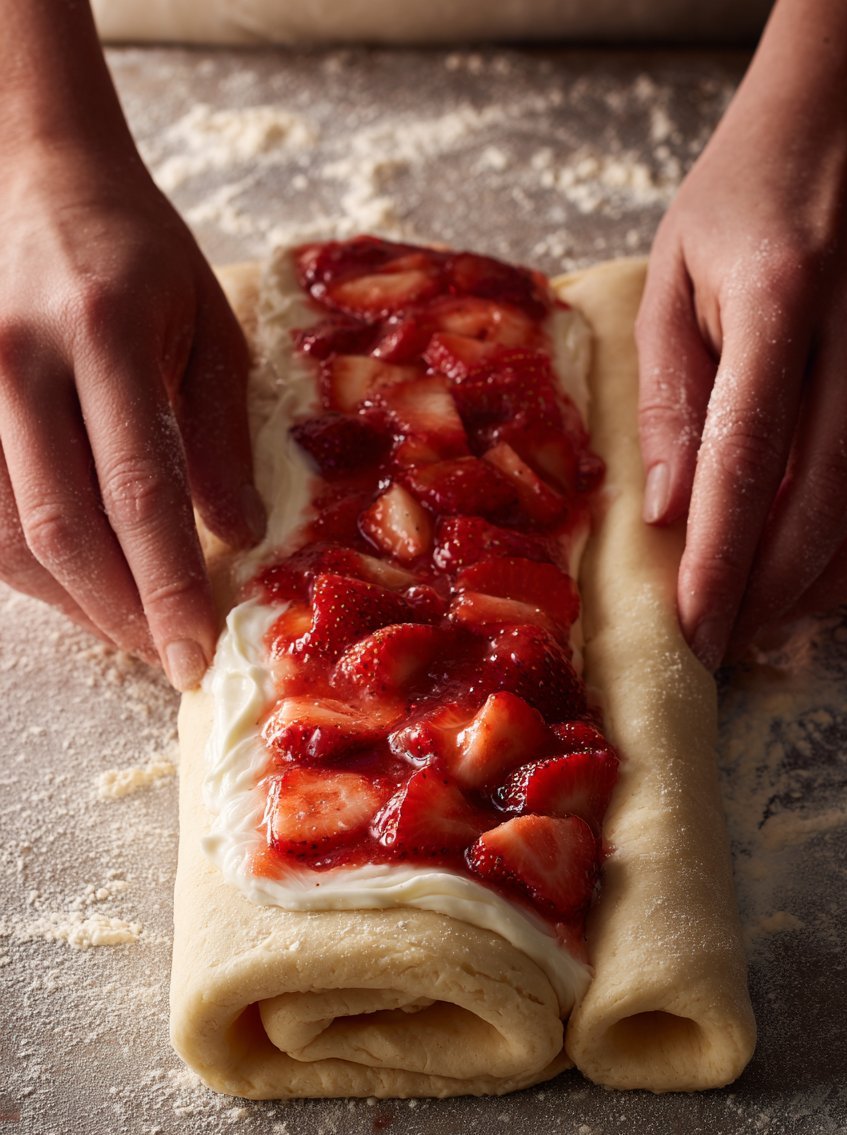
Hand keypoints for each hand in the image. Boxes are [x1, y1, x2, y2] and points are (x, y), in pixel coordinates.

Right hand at [0, 144, 264, 688]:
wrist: (35, 178)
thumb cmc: (137, 255)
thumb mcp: (210, 326)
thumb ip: (220, 435)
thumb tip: (237, 537)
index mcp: (105, 334)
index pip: (139, 492)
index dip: (168, 588)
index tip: (196, 654)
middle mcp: (18, 361)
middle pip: (64, 529)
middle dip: (121, 614)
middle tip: (168, 659)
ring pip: (8, 536)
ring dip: (74, 603)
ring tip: (131, 630)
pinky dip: (28, 567)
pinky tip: (77, 585)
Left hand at [635, 0, 846, 667]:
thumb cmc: (744, 194)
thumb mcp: (674, 278)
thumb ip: (672, 396)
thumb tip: (670, 512)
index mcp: (781, 296)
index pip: (747, 459)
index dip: (721, 558)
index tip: (695, 627)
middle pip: (829, 496)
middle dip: (774, 588)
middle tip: (727, 638)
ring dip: (831, 578)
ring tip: (772, 616)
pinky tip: (838, 571)